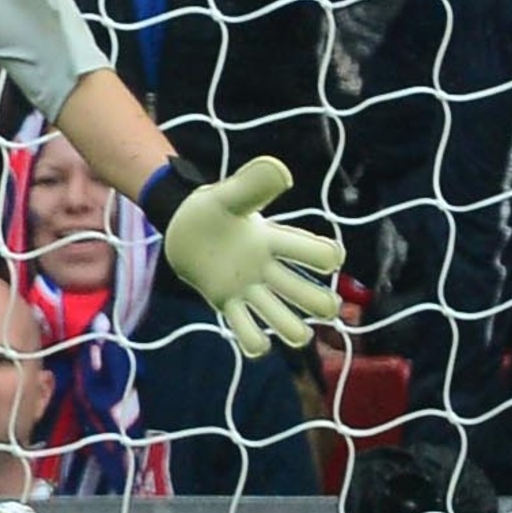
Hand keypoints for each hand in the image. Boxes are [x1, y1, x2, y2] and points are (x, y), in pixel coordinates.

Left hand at [152, 157, 344, 355]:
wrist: (182, 226)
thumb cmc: (212, 208)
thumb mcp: (229, 194)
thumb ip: (253, 184)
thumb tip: (280, 170)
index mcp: (275, 241)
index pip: (317, 252)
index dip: (329, 258)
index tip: (328, 258)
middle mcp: (269, 269)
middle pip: (310, 295)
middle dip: (321, 304)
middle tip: (320, 305)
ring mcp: (251, 289)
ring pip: (285, 319)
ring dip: (293, 330)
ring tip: (292, 330)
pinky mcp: (228, 304)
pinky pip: (247, 331)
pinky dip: (254, 342)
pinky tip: (254, 340)